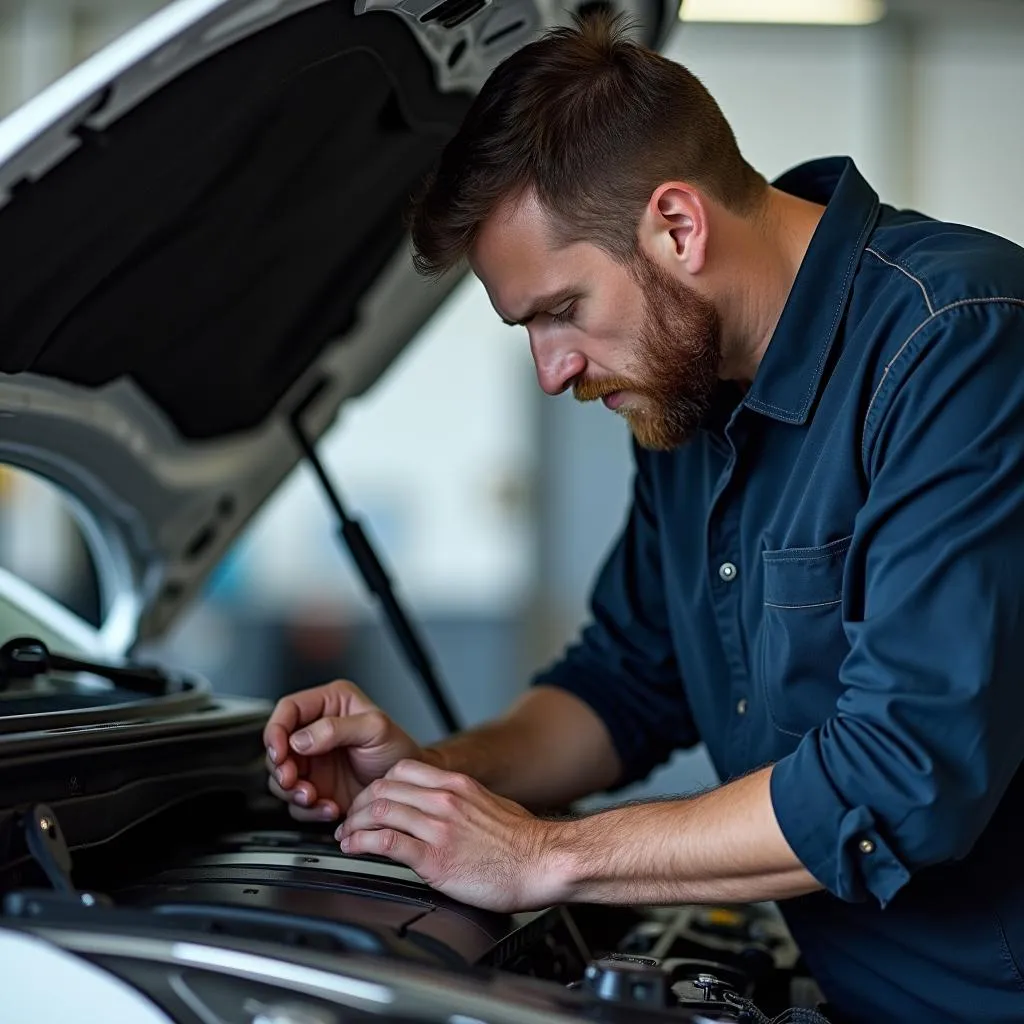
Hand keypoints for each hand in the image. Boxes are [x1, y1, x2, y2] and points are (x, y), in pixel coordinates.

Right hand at [263, 680, 424, 822]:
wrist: (407, 786)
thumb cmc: (398, 749)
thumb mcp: (375, 729)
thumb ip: (337, 728)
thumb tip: (300, 739)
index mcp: (330, 704)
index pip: (289, 709)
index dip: (277, 729)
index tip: (280, 750)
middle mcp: (316, 731)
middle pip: (278, 745)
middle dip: (281, 766)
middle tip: (292, 779)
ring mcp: (313, 761)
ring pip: (280, 775)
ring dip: (292, 791)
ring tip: (313, 796)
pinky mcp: (315, 787)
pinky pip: (296, 801)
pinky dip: (307, 809)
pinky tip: (328, 807)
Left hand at [336, 759, 563, 911]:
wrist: (543, 862)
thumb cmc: (523, 841)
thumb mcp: (490, 804)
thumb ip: (462, 801)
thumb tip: (445, 808)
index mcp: (456, 785)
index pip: (401, 770)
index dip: (377, 785)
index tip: (370, 800)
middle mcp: (444, 800)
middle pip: (384, 788)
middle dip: (359, 804)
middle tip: (351, 820)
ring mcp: (439, 828)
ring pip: (380, 811)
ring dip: (354, 824)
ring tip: (347, 837)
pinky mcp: (436, 858)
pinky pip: (387, 843)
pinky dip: (363, 844)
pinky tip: (355, 849)